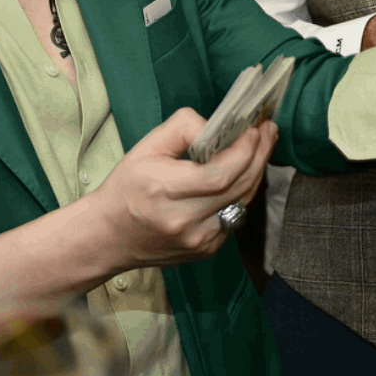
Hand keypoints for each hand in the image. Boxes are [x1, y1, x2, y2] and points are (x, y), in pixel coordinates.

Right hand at [85, 108, 275, 269]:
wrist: (107, 237)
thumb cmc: (126, 187)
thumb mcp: (145, 147)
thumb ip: (183, 128)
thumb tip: (219, 126)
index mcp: (164, 191)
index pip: (220, 174)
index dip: (245, 150)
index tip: (254, 129)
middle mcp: (184, 221)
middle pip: (239, 187)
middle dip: (260, 154)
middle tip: (268, 130)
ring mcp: (198, 240)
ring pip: (243, 202)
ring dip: (257, 171)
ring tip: (262, 146)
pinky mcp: (206, 249)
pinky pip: (235, 216)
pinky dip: (243, 192)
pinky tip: (244, 173)